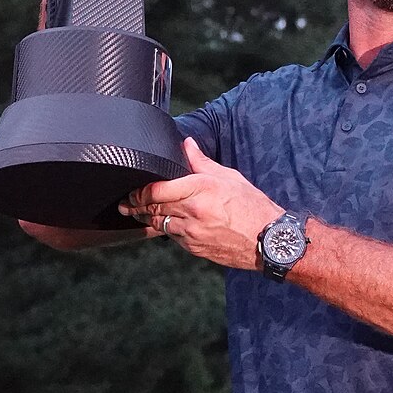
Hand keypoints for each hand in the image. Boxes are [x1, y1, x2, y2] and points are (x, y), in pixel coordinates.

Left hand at [118, 139, 285, 270]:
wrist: (267, 240)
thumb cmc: (252, 207)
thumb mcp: (229, 178)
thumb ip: (202, 162)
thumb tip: (187, 145)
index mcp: (201, 189)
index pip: (157, 190)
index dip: (140, 192)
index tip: (133, 190)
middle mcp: (193, 211)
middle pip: (153, 208)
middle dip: (136, 205)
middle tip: (126, 203)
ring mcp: (192, 232)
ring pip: (158, 224)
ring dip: (146, 218)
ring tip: (136, 214)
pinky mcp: (194, 247)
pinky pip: (172, 237)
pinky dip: (164, 229)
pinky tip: (161, 225)